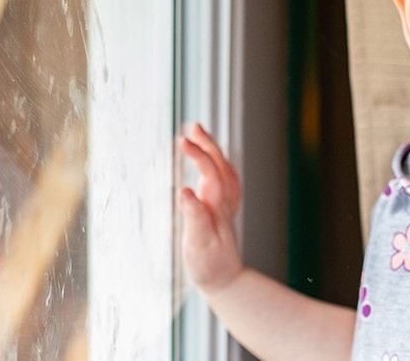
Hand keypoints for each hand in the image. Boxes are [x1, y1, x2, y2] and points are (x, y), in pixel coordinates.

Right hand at [176, 123, 244, 292]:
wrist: (227, 283)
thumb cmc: (209, 266)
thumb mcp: (197, 244)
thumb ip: (193, 216)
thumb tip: (184, 191)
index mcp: (216, 208)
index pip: (210, 173)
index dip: (198, 155)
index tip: (182, 140)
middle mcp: (223, 204)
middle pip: (221, 166)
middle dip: (208, 144)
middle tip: (193, 126)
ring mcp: (225, 208)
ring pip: (224, 172)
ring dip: (214, 152)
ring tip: (199, 135)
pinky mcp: (222, 213)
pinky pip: (225, 182)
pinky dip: (219, 167)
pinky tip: (212, 164)